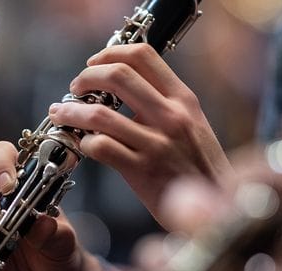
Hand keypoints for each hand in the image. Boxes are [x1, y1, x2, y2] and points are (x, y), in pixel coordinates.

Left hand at [48, 44, 231, 227]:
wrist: (219, 206)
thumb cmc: (199, 166)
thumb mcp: (193, 124)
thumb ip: (164, 104)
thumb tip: (122, 88)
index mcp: (183, 99)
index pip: (143, 56)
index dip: (110, 53)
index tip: (94, 64)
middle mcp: (172, 116)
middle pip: (118, 76)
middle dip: (86, 77)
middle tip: (75, 88)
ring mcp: (157, 144)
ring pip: (100, 114)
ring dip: (72, 112)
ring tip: (62, 114)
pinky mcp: (143, 171)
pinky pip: (102, 147)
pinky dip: (86, 143)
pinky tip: (86, 145)